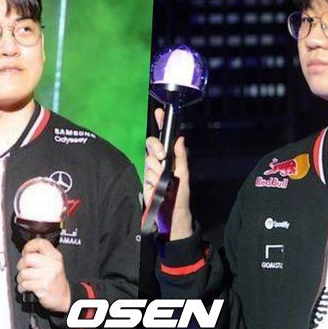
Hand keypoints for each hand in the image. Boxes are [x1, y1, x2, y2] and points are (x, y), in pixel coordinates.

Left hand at [17, 238, 70, 312]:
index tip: (26, 252)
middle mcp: (52, 264)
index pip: (40, 243)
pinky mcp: (43, 286)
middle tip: (25, 269)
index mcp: (55, 256)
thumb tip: (26, 252)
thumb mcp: (53, 263)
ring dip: (21, 278)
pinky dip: (22, 287)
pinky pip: (24, 284)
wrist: (64, 296)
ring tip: (27, 280)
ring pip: (23, 273)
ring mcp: (48, 275)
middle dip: (21, 265)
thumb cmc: (55, 280)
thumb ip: (42, 256)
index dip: (29, 246)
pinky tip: (27, 288)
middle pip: (28, 258)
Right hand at [143, 108, 192, 239]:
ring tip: (163, 180)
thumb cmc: (180, 195)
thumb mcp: (183, 175)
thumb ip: (181, 157)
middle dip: (156, 147)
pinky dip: (152, 179)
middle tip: (162, 156)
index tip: (159, 112)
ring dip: (156, 169)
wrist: (171, 216)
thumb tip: (180, 139)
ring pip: (148, 159)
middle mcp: (159, 162)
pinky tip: (156, 187)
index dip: (160, 124)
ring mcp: (151, 171)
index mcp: (170, 158)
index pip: (164, 138)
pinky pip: (146, 173)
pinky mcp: (144, 181)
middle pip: (151, 145)